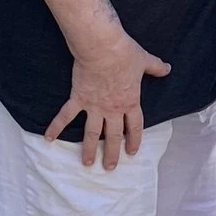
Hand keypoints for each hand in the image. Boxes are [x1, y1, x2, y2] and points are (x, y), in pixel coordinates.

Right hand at [47, 34, 170, 169]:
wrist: (103, 48)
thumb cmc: (124, 54)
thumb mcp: (144, 61)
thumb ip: (156, 67)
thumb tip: (167, 68)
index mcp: (130, 102)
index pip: (134, 126)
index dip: (134, 140)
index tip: (131, 152)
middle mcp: (112, 109)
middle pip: (113, 136)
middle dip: (112, 153)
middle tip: (109, 167)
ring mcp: (94, 107)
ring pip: (92, 133)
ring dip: (89, 149)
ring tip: (87, 163)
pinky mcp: (79, 99)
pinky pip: (66, 116)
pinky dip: (56, 127)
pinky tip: (49, 138)